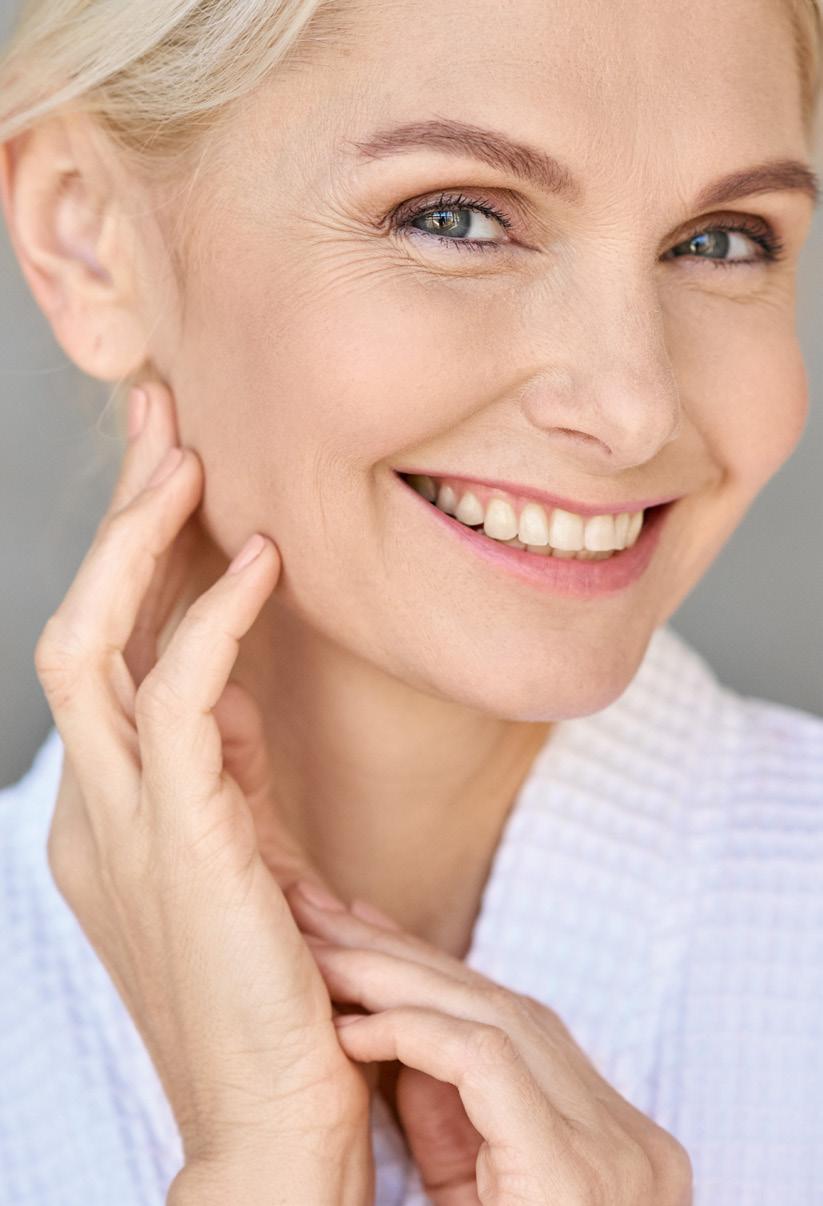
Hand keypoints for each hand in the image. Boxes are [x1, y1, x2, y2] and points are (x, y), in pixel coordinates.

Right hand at [34, 381, 372, 1204]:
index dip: (132, 557)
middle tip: (158, 419)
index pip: (104, 652)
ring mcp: (122, 825)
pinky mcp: (181, 843)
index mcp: (109, 813)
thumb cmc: (273, 999)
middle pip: (80, 624)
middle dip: (115, 519)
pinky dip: (213, 620)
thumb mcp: (241, 861)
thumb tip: (232, 696)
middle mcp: (94, 808)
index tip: (176, 478)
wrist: (275, 1129)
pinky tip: (259, 562)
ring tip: (186, 454)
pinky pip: (178, 701)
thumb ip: (224, 779)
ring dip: (140, 542)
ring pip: (97, 643)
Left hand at [287, 885, 693, 1205]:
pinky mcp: (573, 1170)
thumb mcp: (470, 1192)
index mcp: (610, 1139)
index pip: (512, 1023)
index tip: (357, 931)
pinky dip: (412, 1034)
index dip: (428, 971)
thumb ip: (449, 1117)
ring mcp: (613, 1151)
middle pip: (503, 1008)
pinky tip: (350, 1027)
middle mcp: (627, 1136)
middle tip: (323, 911)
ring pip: (493, 1018)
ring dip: (393, 980)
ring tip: (319, 952)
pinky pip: (485, 1063)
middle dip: (403, 956)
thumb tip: (384, 1033)